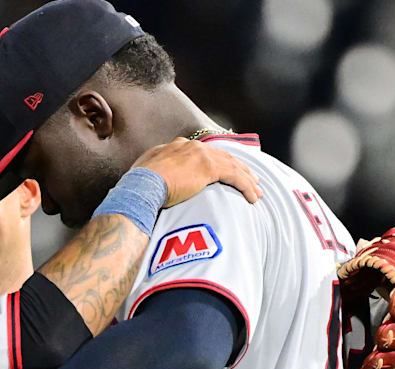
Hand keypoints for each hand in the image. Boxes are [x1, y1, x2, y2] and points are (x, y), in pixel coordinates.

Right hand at [133, 138, 261, 205]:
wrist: (141, 186)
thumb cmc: (138, 186)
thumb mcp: (146, 173)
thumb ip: (157, 173)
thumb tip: (155, 182)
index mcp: (176, 147)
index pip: (203, 152)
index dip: (216, 160)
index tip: (224, 169)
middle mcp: (191, 147)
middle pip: (222, 156)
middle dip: (238, 168)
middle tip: (250, 178)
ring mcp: (201, 155)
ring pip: (232, 165)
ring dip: (246, 179)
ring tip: (256, 191)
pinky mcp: (210, 168)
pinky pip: (235, 176)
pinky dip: (246, 186)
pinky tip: (253, 196)